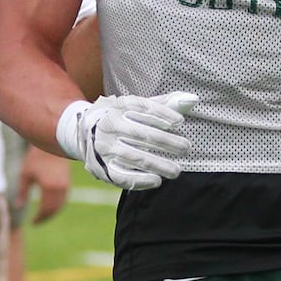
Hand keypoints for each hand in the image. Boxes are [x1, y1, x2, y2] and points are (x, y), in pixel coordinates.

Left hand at [17, 145, 71, 223]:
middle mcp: (60, 188)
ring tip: (42, 216)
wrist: (52, 144)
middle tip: (36, 222)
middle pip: (54, 210)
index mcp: (49, 188)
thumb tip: (17, 206)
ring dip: (52, 212)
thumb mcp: (25, 175)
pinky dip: (57, 205)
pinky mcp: (68, 183)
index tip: (32, 223)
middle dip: (45, 217)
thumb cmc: (35, 158)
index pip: (45, 210)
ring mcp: (65, 186)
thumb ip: (22, 192)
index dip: (39, 218)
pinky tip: (49, 206)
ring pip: (60, 205)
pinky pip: (63, 199)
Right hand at [57, 92, 194, 189]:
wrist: (86, 132)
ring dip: (158, 165)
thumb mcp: (139, 106)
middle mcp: (109, 125)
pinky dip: (141, 180)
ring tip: (177, 170)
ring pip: (134, 157)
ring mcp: (104, 147)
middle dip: (166, 142)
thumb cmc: (124, 118)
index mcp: (118, 106)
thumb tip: (193, 99)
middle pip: (141, 134)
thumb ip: (167, 103)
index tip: (180, 122)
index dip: (162, 114)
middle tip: (186, 147)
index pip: (142, 108)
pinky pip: (122, 176)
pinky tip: (158, 180)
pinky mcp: (101, 167)